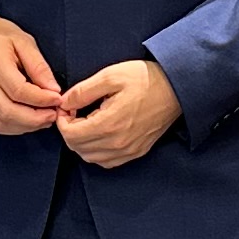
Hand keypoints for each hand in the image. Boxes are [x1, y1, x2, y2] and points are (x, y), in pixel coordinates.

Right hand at [0, 7, 69, 135]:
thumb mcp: (24, 41)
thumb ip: (39, 66)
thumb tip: (53, 89)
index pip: (18, 91)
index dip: (41, 100)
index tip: (57, 99)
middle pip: (8, 111)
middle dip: (35, 119)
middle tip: (52, 114)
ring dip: (25, 126)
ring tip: (43, 118)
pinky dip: (12, 127)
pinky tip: (26, 120)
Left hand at [57, 58, 182, 168]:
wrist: (176, 88)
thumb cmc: (145, 79)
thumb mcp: (110, 76)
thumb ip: (83, 91)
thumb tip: (64, 103)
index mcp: (109, 124)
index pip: (70, 135)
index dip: (62, 121)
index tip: (68, 107)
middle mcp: (117, 143)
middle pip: (77, 148)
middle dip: (69, 130)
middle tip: (75, 112)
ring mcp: (128, 150)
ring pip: (90, 158)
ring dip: (82, 142)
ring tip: (87, 122)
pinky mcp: (136, 152)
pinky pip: (107, 162)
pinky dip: (97, 152)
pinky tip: (100, 135)